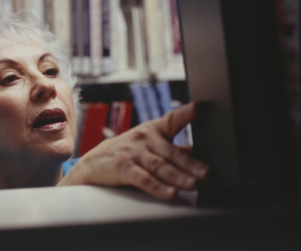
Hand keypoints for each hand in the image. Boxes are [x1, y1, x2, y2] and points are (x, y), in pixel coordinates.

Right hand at [58, 102, 208, 199]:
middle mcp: (144, 138)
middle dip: (190, 163)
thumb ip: (172, 149)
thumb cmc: (126, 152)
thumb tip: (197, 152)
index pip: (171, 119)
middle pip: (170, 152)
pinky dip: (157, 187)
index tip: (199, 107)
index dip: (185, 113)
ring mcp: (133, 152)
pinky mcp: (122, 167)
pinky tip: (170, 193)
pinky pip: (142, 178)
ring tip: (193, 184)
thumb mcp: (149, 144)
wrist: (93, 162)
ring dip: (177, 176)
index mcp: (154, 130)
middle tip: (206, 172)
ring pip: (159, 166)